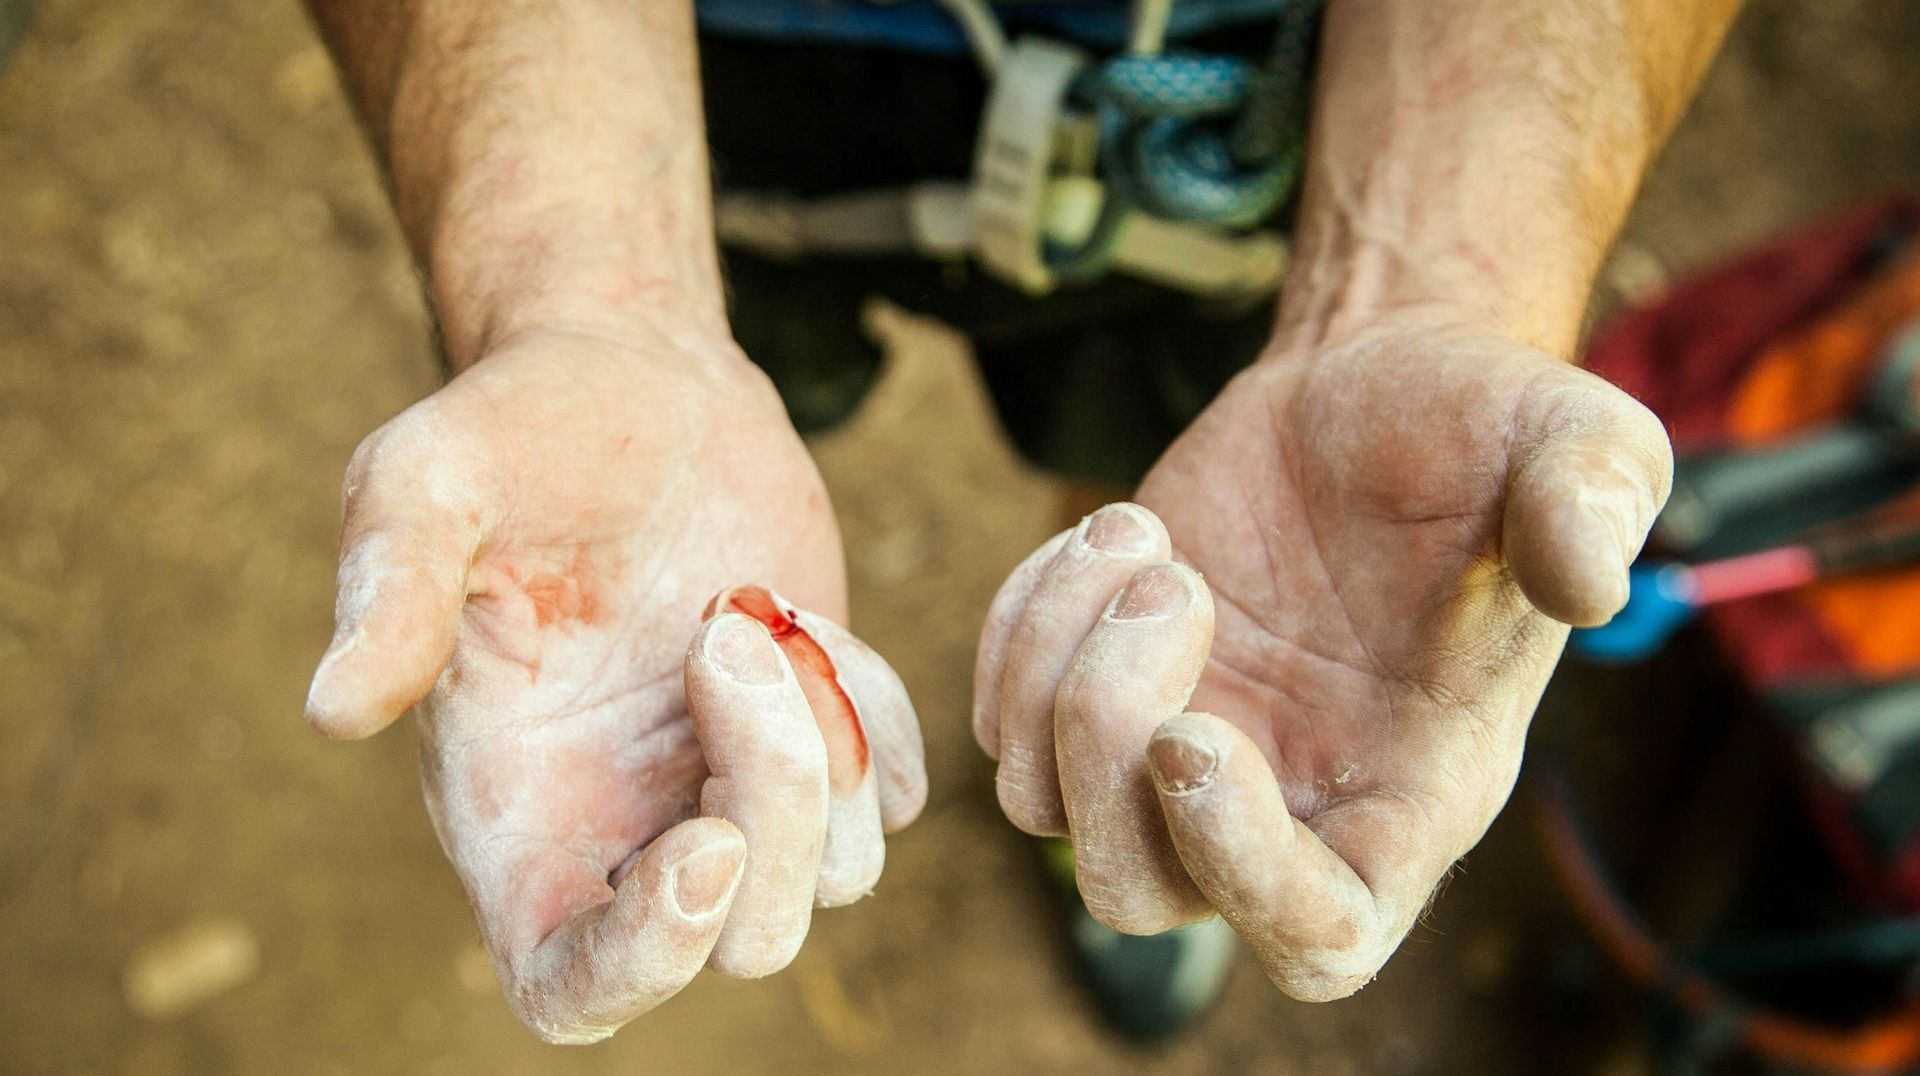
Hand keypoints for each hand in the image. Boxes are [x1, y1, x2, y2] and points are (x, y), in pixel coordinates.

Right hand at [305, 324, 925, 1041]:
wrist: (636, 379)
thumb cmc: (514, 432)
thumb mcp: (427, 483)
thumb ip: (390, 593)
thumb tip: (330, 709)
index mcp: (518, 809)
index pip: (575, 989)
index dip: (646, 964)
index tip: (703, 842)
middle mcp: (629, 824)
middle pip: (746, 940)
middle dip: (773, 803)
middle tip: (721, 637)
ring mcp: (731, 785)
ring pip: (835, 877)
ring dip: (826, 749)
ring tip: (748, 612)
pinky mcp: (814, 734)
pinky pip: (892, 798)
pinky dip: (878, 723)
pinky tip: (805, 619)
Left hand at [974, 319, 1669, 998]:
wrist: (1373, 381)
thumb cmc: (1484, 429)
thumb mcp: (1574, 442)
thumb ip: (1594, 502)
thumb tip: (1585, 583)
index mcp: (1410, 791)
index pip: (1318, 937)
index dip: (1240, 874)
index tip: (1195, 734)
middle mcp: (1287, 798)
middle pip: (1133, 893)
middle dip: (1105, 743)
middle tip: (1172, 589)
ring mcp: (1181, 745)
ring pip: (1043, 809)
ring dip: (1054, 666)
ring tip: (1139, 538)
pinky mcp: (1104, 684)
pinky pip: (1002, 719)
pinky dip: (1019, 629)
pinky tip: (1105, 537)